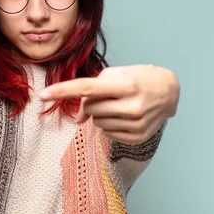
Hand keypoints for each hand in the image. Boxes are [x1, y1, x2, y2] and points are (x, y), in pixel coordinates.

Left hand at [39, 65, 179, 144]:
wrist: (170, 91)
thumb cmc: (138, 78)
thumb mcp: (116, 75)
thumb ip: (91, 92)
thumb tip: (77, 120)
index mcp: (126, 85)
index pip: (86, 89)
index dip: (62, 91)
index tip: (42, 95)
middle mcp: (132, 106)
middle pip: (90, 109)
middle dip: (91, 103)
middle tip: (107, 96)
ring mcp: (137, 124)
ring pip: (97, 123)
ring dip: (101, 114)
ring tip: (119, 105)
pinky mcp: (139, 138)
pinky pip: (107, 134)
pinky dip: (110, 125)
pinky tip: (124, 116)